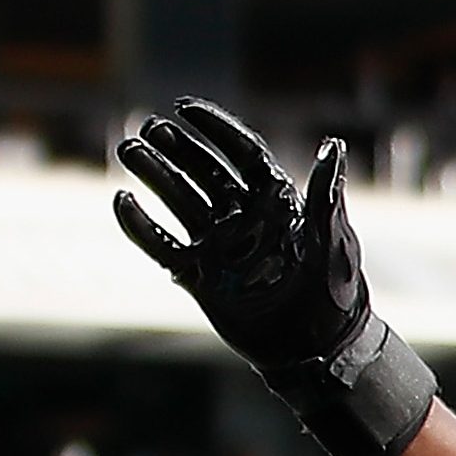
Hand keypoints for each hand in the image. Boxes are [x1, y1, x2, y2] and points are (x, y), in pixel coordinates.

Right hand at [113, 102, 438, 455]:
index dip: (215, 128)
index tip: (184, 108)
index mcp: (277, 201)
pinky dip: (140, 227)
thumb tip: (332, 146)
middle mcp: (245, 217)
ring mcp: (221, 245)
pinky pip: (163, 246)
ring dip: (154, 175)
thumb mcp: (333, 240)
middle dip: (177, 148)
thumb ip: (326, 195)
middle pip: (204, 171)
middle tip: (148, 129)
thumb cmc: (334, 291)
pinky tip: (122, 202)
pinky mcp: (201, 276)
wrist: (318, 347)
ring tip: (128, 151)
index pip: (242, 153)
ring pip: (179, 201)